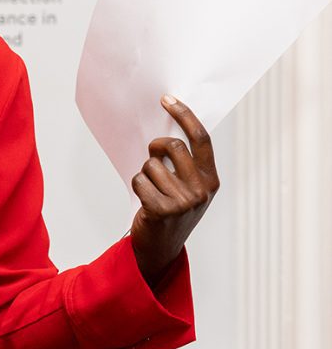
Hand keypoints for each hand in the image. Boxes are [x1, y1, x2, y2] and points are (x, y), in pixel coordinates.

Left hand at [129, 96, 219, 284]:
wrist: (160, 248)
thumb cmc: (170, 210)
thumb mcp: (187, 188)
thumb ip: (184, 165)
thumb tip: (166, 131)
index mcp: (211, 180)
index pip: (201, 139)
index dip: (184, 115)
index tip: (167, 99)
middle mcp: (201, 190)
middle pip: (173, 146)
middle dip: (156, 147)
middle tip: (152, 157)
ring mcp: (184, 201)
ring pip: (151, 165)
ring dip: (144, 174)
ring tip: (151, 191)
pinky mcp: (163, 210)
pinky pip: (139, 180)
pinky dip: (137, 186)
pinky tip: (144, 202)